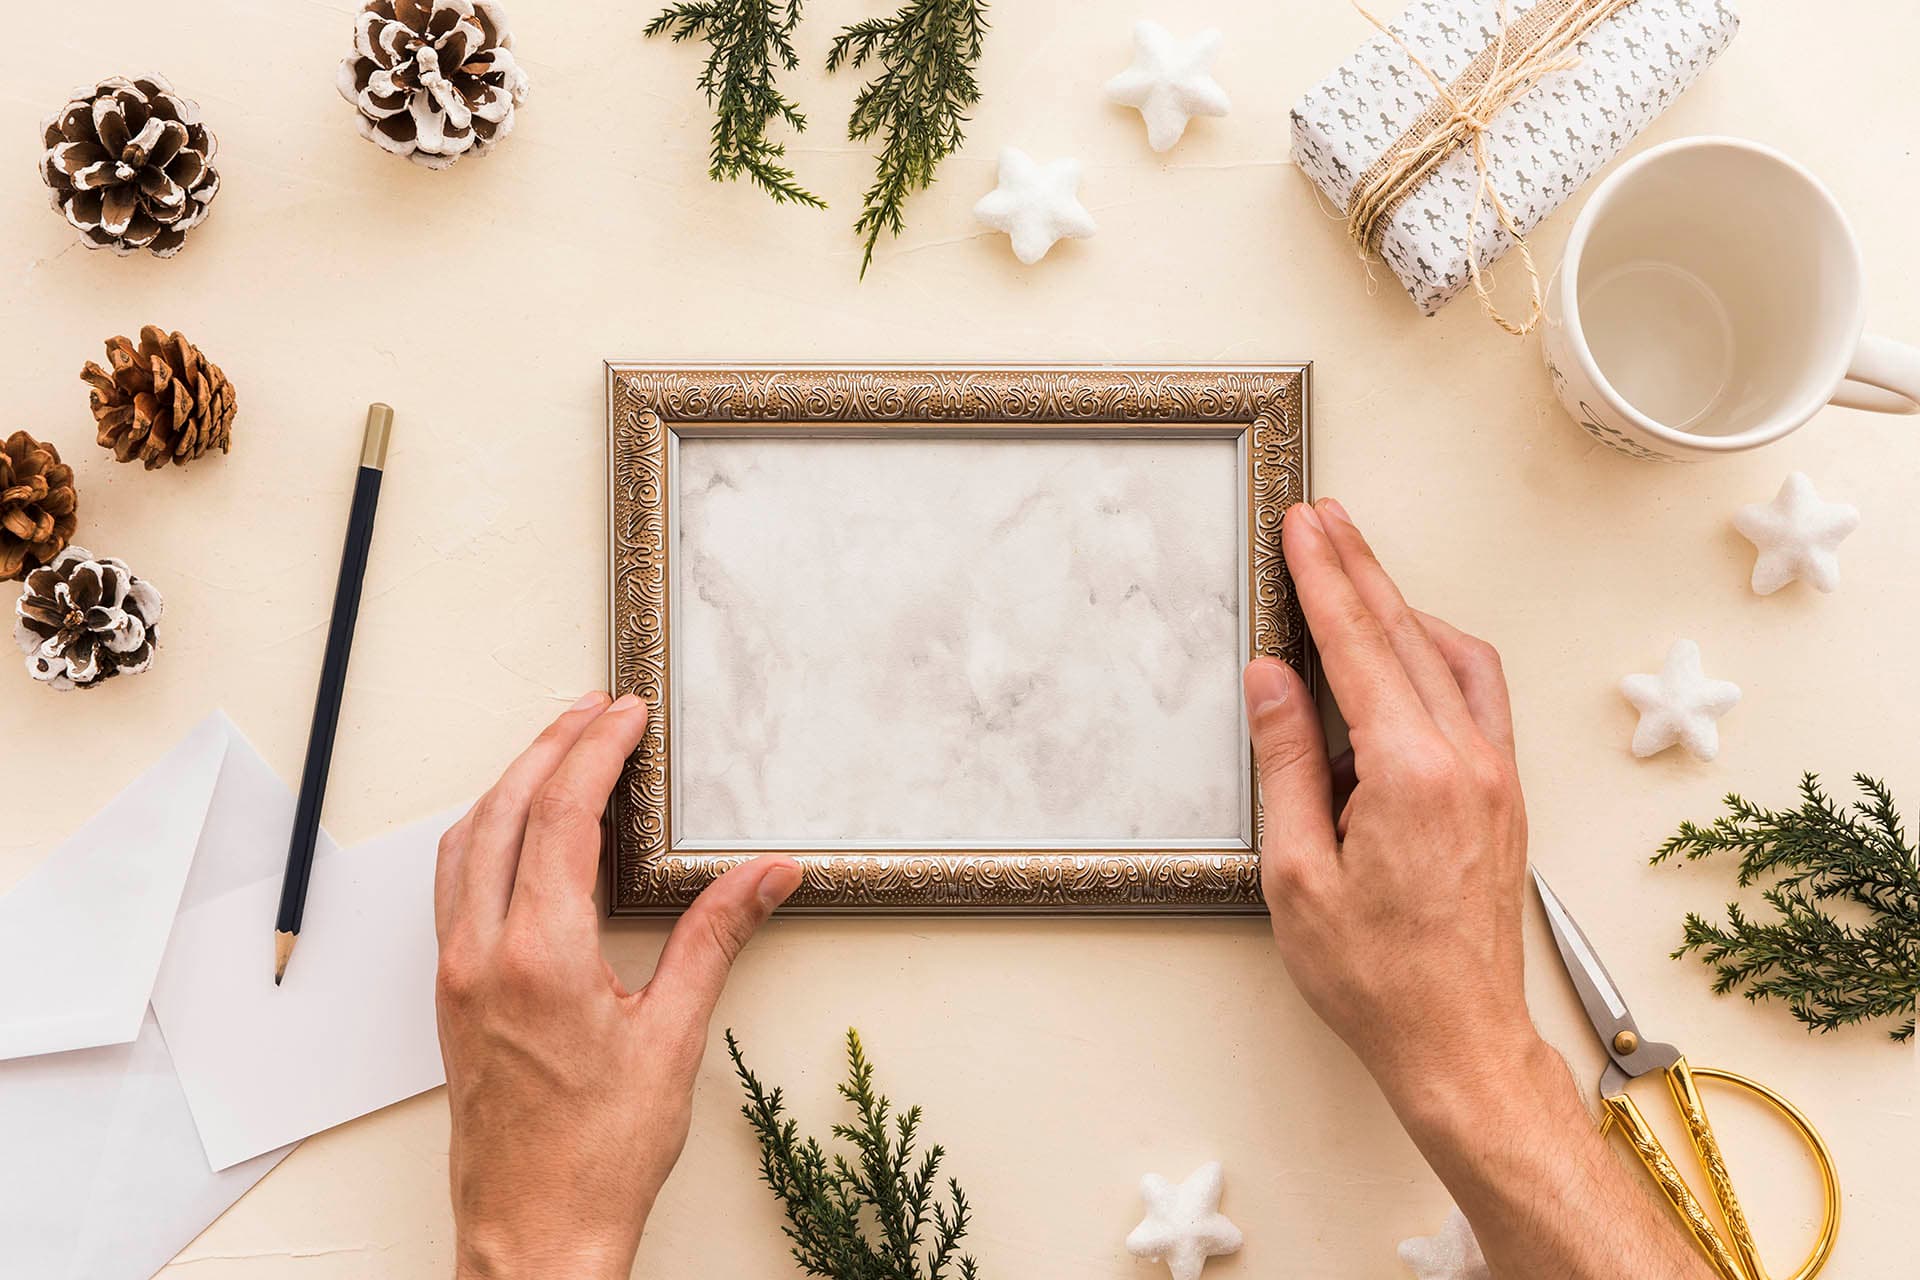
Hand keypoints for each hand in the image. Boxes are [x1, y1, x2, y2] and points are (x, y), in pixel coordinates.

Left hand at [433, 692, 801, 1278]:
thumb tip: (765, 876)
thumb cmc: (597, 1156)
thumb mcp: (673, 1038)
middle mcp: (481, 953)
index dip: (595, 752)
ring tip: (555, 748)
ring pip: (465, 841)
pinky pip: (453, 882)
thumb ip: (715, 938)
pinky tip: (514, 829)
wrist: (533, 1232)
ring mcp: (455, 972)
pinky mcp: (450, 993)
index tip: (625, 716)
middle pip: (502, 811)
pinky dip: (484, 831)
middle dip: (549, 747)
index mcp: (538, 956)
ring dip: (509, 782)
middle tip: (595, 710)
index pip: (560, 816)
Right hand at [1244, 499, 1532, 1094]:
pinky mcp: (1504, 795)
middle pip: (1406, 635)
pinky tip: (1409, 646)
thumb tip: (1273, 681)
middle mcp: (1468, 762)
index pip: (1359, 647)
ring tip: (1357, 567)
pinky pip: (1477, 693)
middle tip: (1322, 519)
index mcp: (1413, 774)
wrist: (1459, 1040)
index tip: (1302, 528)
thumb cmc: (1378, 976)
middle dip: (1359, 569)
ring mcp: (1496, 776)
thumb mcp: (1299, 872)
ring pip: (1452, 656)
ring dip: (1401, 604)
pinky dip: (1437, 651)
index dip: (1324, 580)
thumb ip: (1287, 762)